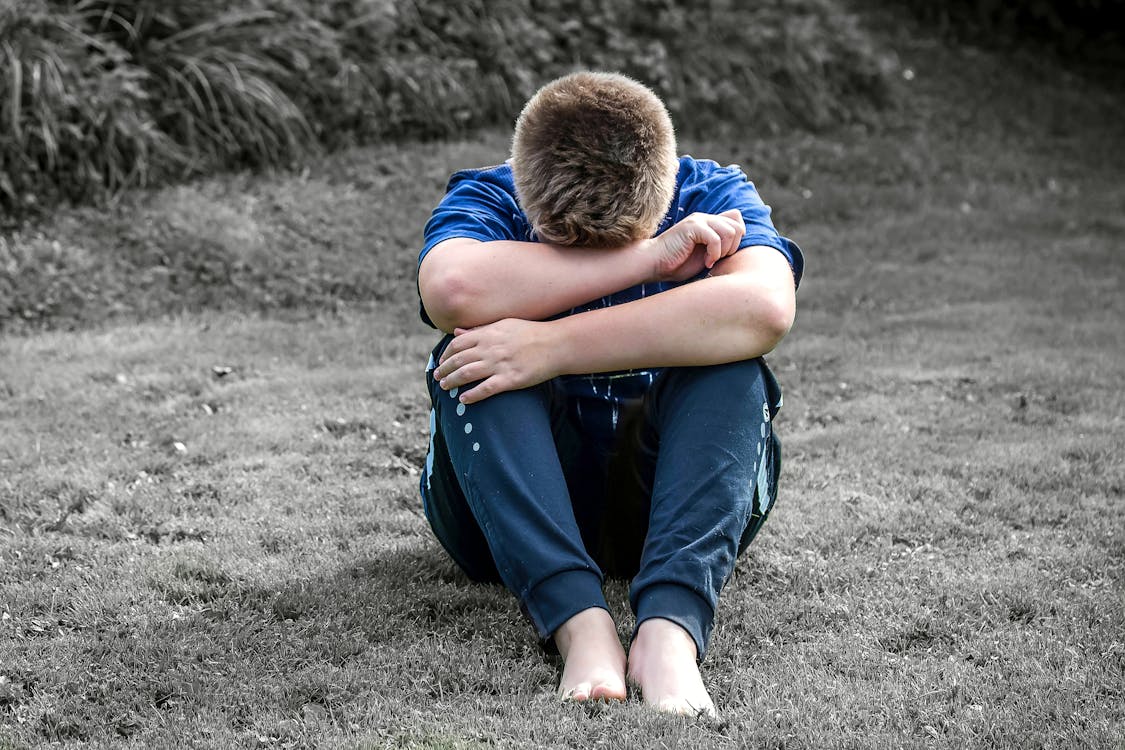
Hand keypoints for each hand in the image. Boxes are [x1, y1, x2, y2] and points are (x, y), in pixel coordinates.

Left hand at [434, 318, 558, 403]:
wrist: (556, 344)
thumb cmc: (531, 333)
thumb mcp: (504, 325)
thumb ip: (480, 329)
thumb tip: (457, 332)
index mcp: (488, 334)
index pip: (457, 344)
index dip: (446, 354)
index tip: (442, 362)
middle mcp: (491, 348)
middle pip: (458, 360)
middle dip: (444, 370)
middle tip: (437, 377)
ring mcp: (500, 364)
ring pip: (467, 374)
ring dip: (452, 381)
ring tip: (445, 388)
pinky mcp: (510, 379)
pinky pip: (486, 389)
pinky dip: (472, 395)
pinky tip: (464, 400)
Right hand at [643, 209, 744, 281]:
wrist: (654, 263)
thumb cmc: (677, 264)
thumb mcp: (704, 255)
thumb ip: (719, 247)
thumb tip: (737, 248)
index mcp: (708, 223)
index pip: (736, 219)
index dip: (737, 238)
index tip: (723, 255)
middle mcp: (705, 218)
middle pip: (738, 225)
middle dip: (733, 246)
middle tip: (717, 259)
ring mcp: (699, 220)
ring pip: (731, 231)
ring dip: (723, 251)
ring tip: (710, 261)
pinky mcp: (693, 227)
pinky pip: (716, 238)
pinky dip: (714, 253)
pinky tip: (706, 262)